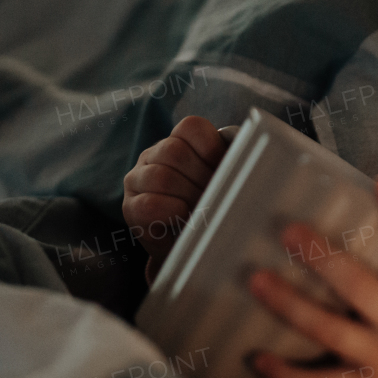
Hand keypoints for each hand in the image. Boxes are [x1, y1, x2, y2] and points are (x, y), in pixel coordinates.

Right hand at [122, 116, 229, 279]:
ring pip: (160, 176)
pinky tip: (183, 219)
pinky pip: (149, 204)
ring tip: (203, 213)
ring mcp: (137, 179)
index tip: (223, 171)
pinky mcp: (130, 207)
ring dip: (188, 197)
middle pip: (174, 151)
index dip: (211, 149)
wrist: (192, 251)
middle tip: (216, 199)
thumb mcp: (222, 185)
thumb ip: (231, 170)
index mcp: (178, 141)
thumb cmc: (212, 211)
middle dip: (201, 179)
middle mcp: (153, 155)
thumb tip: (248, 171)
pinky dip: (172, 213)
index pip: (190, 127)